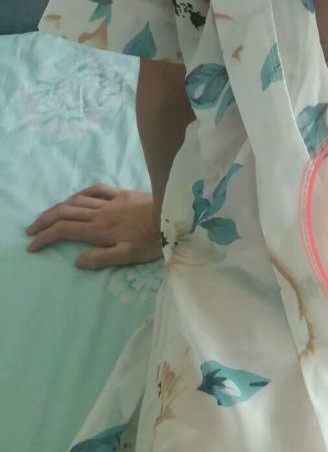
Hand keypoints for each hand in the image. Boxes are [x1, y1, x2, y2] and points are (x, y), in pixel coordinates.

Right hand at [24, 184, 161, 268]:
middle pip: (64, 213)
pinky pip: (96, 190)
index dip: (45, 237)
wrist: (172, 213)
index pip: (64, 231)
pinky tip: (77, 198)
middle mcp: (100, 213)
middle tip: (31, 230)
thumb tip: (77, 261)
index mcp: (99, 230)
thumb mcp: (128, 256)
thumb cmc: (153, 239)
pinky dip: (81, 194)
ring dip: (58, 208)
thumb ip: (102, 258)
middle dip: (44, 221)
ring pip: (76, 201)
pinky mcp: (121, 194)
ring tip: (47, 216)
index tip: (32, 245)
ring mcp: (110, 201)